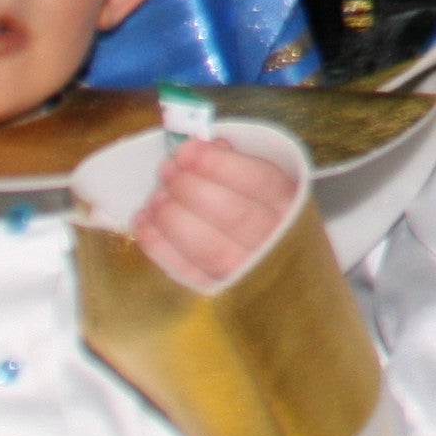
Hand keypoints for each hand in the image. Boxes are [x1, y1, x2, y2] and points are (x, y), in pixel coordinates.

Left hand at [130, 137, 299, 292]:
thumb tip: (204, 145)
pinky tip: (144, 221)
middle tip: (166, 170)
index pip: (258, 181)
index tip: (187, 149)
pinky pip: (185, 271)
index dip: (218, 164)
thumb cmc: (267, 213)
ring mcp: (246, 270)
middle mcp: (274, 240)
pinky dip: (159, 246)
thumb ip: (239, 162)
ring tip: (155, 196)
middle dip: (190, 188)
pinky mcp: (218, 290)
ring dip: (172, 217)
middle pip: (231, 213)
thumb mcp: (266, 182)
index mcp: (291, 204)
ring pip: (206, 246)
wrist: (275, 266)